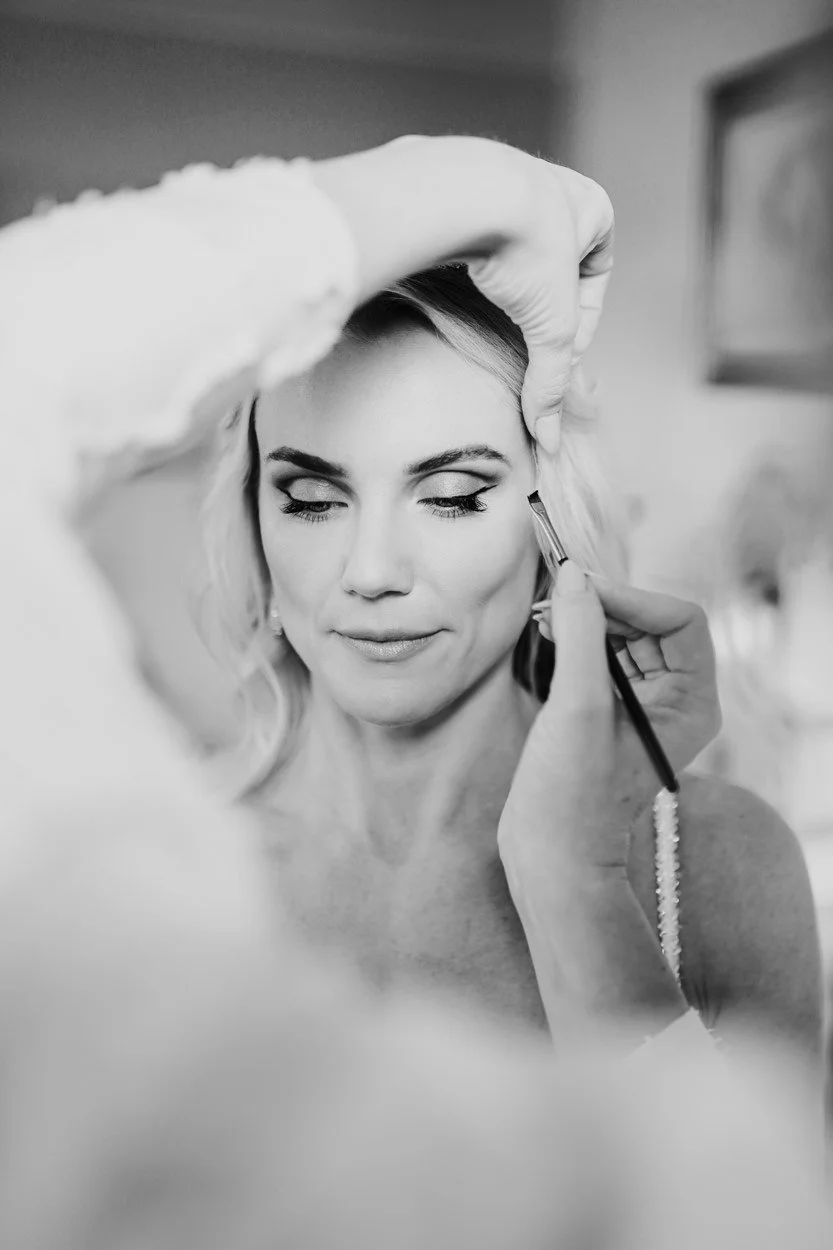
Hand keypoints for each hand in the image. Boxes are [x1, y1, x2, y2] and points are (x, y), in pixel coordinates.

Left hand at [465, 153, 613, 451]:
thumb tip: (550, 439)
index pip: (594, 278)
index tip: (558, 354)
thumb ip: (551, 380)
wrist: (462, 194)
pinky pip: (470, 233)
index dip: (579, 322)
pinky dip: (468, 261)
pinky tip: (454, 285)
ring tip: (486, 313)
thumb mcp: (549, 324)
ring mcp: (505, 179)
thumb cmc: (524, 247)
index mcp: (593, 210)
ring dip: (503, 279)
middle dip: (540, 300)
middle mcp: (553, 187)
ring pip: (511, 245)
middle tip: (523, 337)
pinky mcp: (460, 183)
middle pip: (554, 262)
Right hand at [500, 562, 720, 878]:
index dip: (633, 599)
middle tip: (554, 600)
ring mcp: (644, 707)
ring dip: (588, 620)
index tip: (581, 590)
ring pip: (625, 636)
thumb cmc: (573, 794)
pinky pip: (602, 658)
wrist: (552, 857)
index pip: (681, 620)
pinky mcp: (610, 713)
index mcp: (693, 702)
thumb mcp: (577, 707)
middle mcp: (677, 701)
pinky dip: (577, 641)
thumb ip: (580, 635)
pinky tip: (547, 638)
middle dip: (605, 607)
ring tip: (546, 618)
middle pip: (651, 623)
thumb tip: (572, 576)